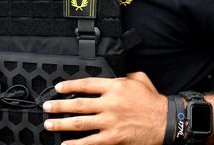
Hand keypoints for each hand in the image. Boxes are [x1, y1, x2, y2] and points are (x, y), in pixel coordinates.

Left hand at [42, 72, 166, 144]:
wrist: (166, 121)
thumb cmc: (153, 101)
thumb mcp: (139, 79)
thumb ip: (124, 75)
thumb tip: (115, 75)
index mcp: (115, 87)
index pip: (86, 84)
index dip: (70, 86)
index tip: (58, 88)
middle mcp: (110, 103)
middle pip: (78, 104)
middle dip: (59, 106)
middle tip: (46, 107)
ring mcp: (110, 121)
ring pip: (80, 123)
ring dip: (61, 124)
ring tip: (49, 124)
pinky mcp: (114, 137)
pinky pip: (91, 142)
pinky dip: (76, 144)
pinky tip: (65, 144)